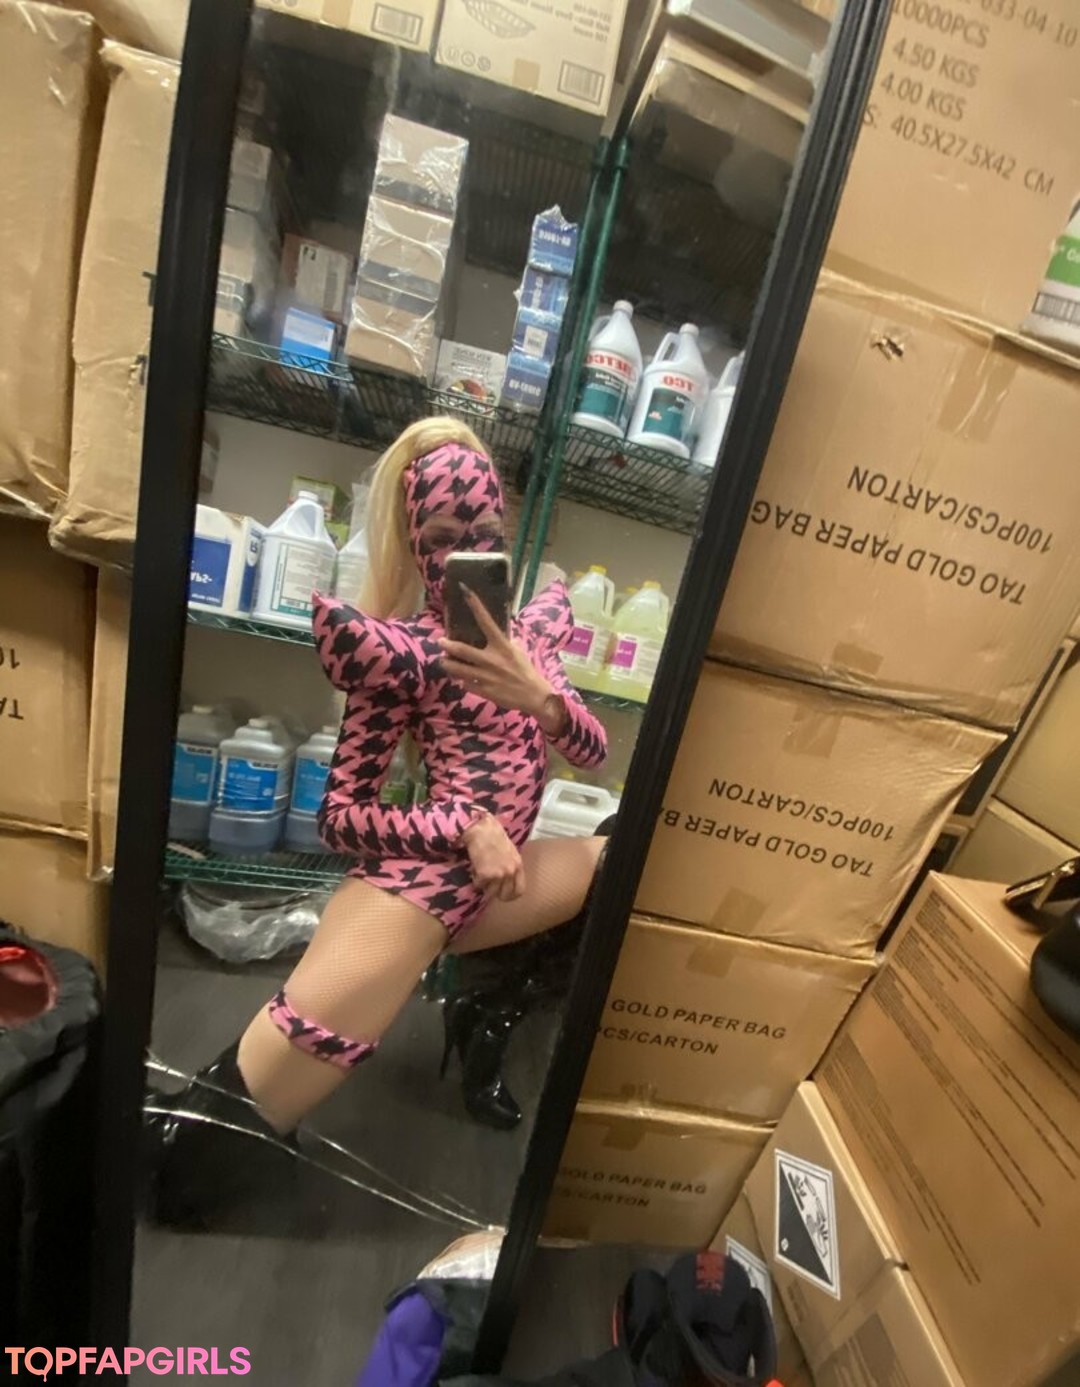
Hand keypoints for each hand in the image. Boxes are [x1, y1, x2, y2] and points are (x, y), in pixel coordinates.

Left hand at [440, 589, 563, 731]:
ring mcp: (486, 677)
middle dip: (448, 646)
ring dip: (447, 665)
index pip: (487, 622)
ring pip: (459, 670)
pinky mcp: (484, 691)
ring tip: (443, 662)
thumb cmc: (527, 671)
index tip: (465, 591)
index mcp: (502, 646)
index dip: (475, 606)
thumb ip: (507, 642)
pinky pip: (466, 684)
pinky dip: (463, 681)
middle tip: (440, 641)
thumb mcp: (519, 652)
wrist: (534, 696)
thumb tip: (501, 633)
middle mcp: (492, 660)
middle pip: (463, 650)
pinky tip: (462, 680)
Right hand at [462, 814, 524, 901]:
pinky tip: (475, 868)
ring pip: (490, 892)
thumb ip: (511, 865)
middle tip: (489, 888)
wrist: (481, 830)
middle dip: (496, 894)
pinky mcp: (485, 874)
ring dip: (484, 886)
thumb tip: (507, 879)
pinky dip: (475, 879)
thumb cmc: (493, 836)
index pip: (520, 890)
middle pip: (505, 895)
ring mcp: (498, 874)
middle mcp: (510, 872)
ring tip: (480, 874)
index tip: (504, 895)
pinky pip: (478, 884)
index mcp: (518, 865)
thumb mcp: (510, 851)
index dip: (511, 895)